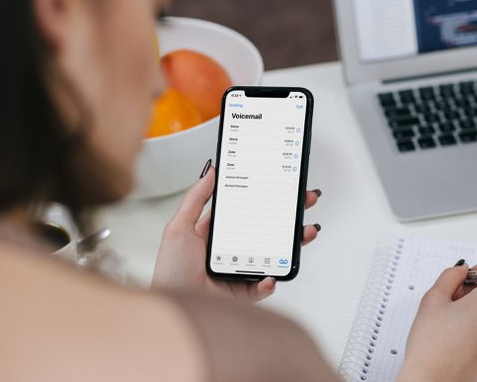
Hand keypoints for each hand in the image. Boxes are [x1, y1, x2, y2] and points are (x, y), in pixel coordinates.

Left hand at [152, 164, 322, 301]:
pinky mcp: (244, 293)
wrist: (172, 304)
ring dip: (292, 244)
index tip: (282, 187)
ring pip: (273, 255)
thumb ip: (196, 198)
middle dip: (289, 216)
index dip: (266, 199)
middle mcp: (231, 251)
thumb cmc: (171, 269)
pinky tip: (272, 274)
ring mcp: (240, 271)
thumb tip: (211, 172)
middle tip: (306, 202)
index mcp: (217, 234)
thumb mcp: (179, 226)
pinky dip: (271, 281)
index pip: (248, 211)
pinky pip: (264, 286)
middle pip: (267, 230)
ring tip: (305, 232)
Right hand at [397, 260, 476, 381]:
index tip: (475, 272)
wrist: (434, 381)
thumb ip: (450, 276)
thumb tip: (461, 271)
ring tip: (447, 321)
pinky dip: (474, 326)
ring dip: (472, 309)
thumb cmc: (433, 345)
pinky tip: (453, 335)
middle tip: (449, 300)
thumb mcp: (433, 299)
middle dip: (472, 290)